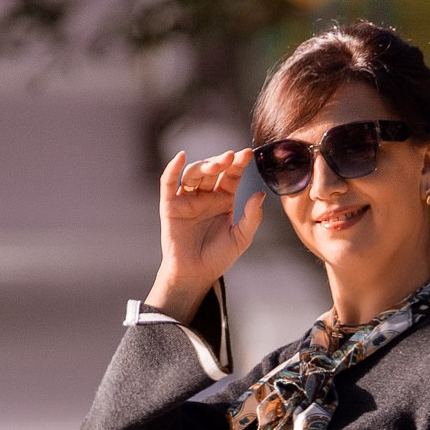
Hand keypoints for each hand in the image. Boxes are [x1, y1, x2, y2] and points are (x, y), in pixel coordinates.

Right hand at [145, 147, 263, 320]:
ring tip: (218, 163)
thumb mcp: (241, 238)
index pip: (232, 176)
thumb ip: (252, 217)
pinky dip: (173, 169)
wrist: (195, 275)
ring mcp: (187, 199)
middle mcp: (205, 196)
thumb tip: (260, 195)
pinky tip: (181, 157)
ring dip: (205, 165)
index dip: (239, 164)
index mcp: (223, 200)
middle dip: (222, 161)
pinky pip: (169, 183)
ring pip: (194, 174)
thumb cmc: (218, 258)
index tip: (248, 154)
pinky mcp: (170, 205)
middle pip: (213, 170)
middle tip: (232, 157)